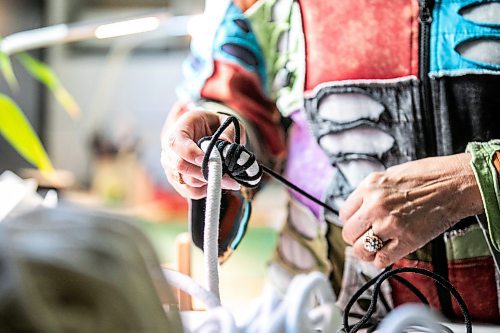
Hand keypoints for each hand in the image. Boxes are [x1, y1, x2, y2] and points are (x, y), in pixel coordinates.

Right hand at [161, 106, 243, 198]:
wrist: (205, 132)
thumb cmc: (214, 125)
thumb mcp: (225, 122)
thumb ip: (227, 133)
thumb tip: (226, 151)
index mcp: (180, 129)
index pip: (177, 143)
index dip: (192, 154)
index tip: (212, 161)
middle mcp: (170, 149)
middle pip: (180, 166)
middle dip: (205, 173)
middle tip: (229, 178)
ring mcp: (170, 166)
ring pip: (186, 181)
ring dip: (209, 183)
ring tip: (229, 182)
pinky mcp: (176, 180)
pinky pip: (189, 191)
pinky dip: (205, 191)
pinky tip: (216, 183)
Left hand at [340, 153, 483, 268]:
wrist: (455, 183)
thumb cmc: (427, 176)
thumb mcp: (389, 176)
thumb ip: (371, 193)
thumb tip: (358, 209)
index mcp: (369, 187)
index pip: (344, 214)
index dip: (351, 221)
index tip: (358, 224)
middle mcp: (375, 205)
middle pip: (349, 234)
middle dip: (356, 238)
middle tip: (365, 237)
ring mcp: (390, 224)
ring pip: (361, 250)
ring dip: (366, 252)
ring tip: (373, 248)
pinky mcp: (407, 240)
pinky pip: (381, 260)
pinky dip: (380, 260)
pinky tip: (386, 254)